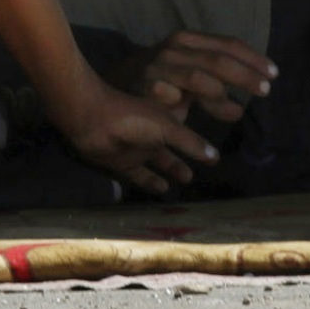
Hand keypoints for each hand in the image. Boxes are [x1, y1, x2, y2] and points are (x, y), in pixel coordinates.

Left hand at [56, 77, 223, 195]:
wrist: (94, 121)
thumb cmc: (134, 117)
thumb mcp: (168, 128)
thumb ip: (190, 142)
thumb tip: (215, 156)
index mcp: (166, 121)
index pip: (187, 130)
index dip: (199, 137)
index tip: (213, 146)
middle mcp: (153, 135)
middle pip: (174, 147)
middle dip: (187, 156)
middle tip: (202, 168)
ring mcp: (138, 149)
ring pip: (160, 161)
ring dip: (172, 168)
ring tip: (187, 179)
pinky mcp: (123, 163)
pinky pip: (140, 175)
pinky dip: (151, 182)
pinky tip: (163, 190)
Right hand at [105, 30, 276, 124]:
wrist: (113, 83)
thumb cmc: (160, 79)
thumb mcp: (190, 76)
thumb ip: (216, 90)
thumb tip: (239, 109)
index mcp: (189, 40)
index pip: (227, 44)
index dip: (252, 59)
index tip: (274, 74)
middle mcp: (174, 50)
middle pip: (217, 60)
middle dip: (244, 76)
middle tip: (265, 91)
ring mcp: (158, 68)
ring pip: (197, 79)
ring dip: (219, 96)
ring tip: (237, 112)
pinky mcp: (143, 88)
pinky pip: (171, 100)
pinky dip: (184, 109)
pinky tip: (197, 118)